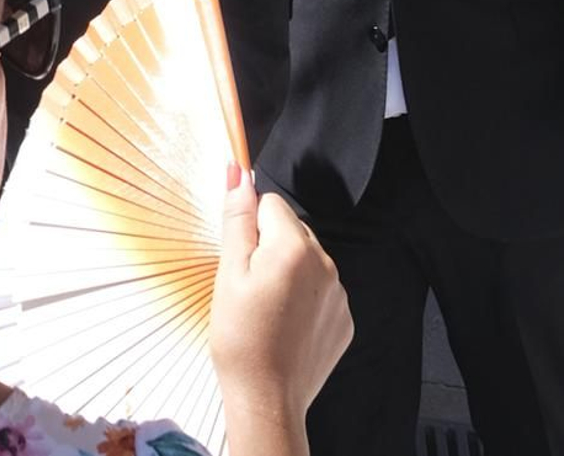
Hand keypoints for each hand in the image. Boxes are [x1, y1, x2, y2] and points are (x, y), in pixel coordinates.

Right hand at [210, 168, 350, 436]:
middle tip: (249, 285)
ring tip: (266, 308)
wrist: (267, 400)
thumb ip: (237, 219)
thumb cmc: (241, 338)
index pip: (270, 203)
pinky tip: (285, 324)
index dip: (249, 227)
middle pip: (291, 229)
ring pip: (307, 259)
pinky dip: (304, 298)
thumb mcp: (228, 273)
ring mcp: (339, 294)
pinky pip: (321, 290)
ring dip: (288, 271)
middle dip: (270, 246)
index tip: (240, 257)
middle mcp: (326, 264)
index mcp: (294, 247)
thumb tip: (239, 174)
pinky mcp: (344, 320)